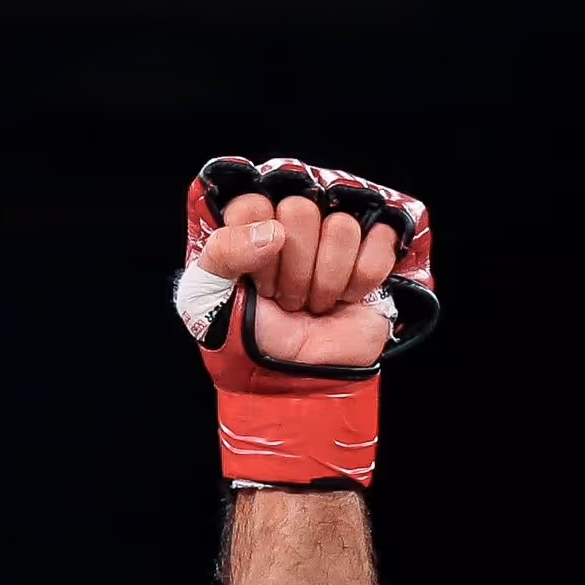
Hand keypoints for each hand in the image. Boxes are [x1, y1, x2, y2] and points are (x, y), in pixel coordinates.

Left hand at [199, 190, 399, 369]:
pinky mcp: (370, 256)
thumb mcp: (205, 298)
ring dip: (326, 280)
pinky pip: (380, 242)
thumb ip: (222, 252)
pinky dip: (361, 279)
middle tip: (286, 297)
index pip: (256, 203)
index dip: (254, 247)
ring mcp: (334, 241)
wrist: (289, 382)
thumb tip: (274, 232)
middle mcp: (295, 226)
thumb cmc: (243, 338)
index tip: (254, 282)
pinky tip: (346, 298)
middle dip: (292, 269)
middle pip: (301, 210)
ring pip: (341, 227)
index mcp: (253, 225)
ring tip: (313, 303)